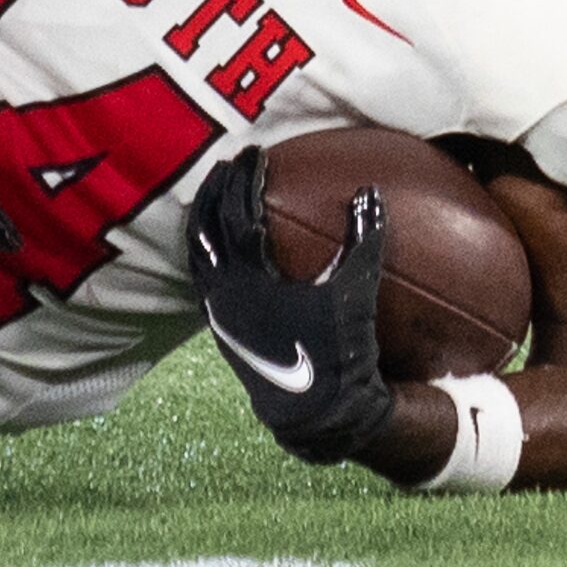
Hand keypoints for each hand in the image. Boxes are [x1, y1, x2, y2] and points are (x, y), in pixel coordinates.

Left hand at [187, 148, 394, 464]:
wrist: (317, 413)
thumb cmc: (338, 352)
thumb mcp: (355, 293)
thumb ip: (363, 240)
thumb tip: (370, 192)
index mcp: (248, 276)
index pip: (236, 210)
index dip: (245, 177)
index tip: (256, 153)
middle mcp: (221, 289)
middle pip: (206, 224)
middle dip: (217, 189)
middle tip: (232, 163)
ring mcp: (216, 309)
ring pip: (197, 250)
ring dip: (204, 217)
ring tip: (217, 194)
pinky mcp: (219, 327)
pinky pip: (202, 276)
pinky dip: (206, 250)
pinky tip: (220, 245)